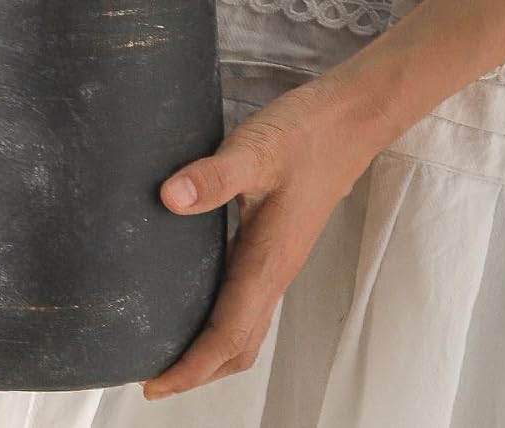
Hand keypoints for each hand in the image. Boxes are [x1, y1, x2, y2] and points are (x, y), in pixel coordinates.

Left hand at [142, 75, 387, 400]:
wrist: (351, 118)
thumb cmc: (307, 133)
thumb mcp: (255, 149)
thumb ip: (213, 176)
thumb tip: (168, 199)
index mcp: (268, 262)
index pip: (226, 337)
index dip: (189, 369)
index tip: (152, 386)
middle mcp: (275, 270)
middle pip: (237, 346)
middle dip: (197, 370)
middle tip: (154, 374)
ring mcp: (279, 258)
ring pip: (245, 324)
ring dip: (210, 346)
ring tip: (169, 343)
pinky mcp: (277, 240)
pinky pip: (248, 297)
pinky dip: (221, 314)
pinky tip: (196, 289)